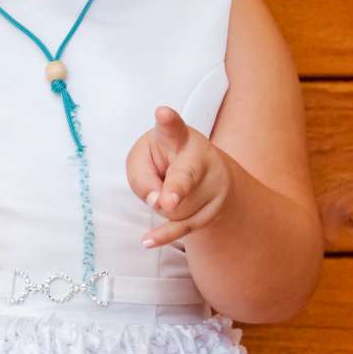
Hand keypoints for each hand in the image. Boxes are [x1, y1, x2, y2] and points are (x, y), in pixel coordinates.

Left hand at [126, 106, 233, 247]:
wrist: (207, 175)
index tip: (162, 113)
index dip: (168, 121)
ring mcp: (211, 185)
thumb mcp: (143, 158)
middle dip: (177, 188)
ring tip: (168, 190)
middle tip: (167, 201)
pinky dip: (164, 235)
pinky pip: (183, 227)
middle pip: (185, 175)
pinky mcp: (212, 209)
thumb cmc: (163, 160)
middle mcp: (199, 157)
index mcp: (178, 137)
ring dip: (162, 206)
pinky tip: (147, 240)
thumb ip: (140, 176)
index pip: (173, 128)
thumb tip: (156, 203)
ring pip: (175, 207)